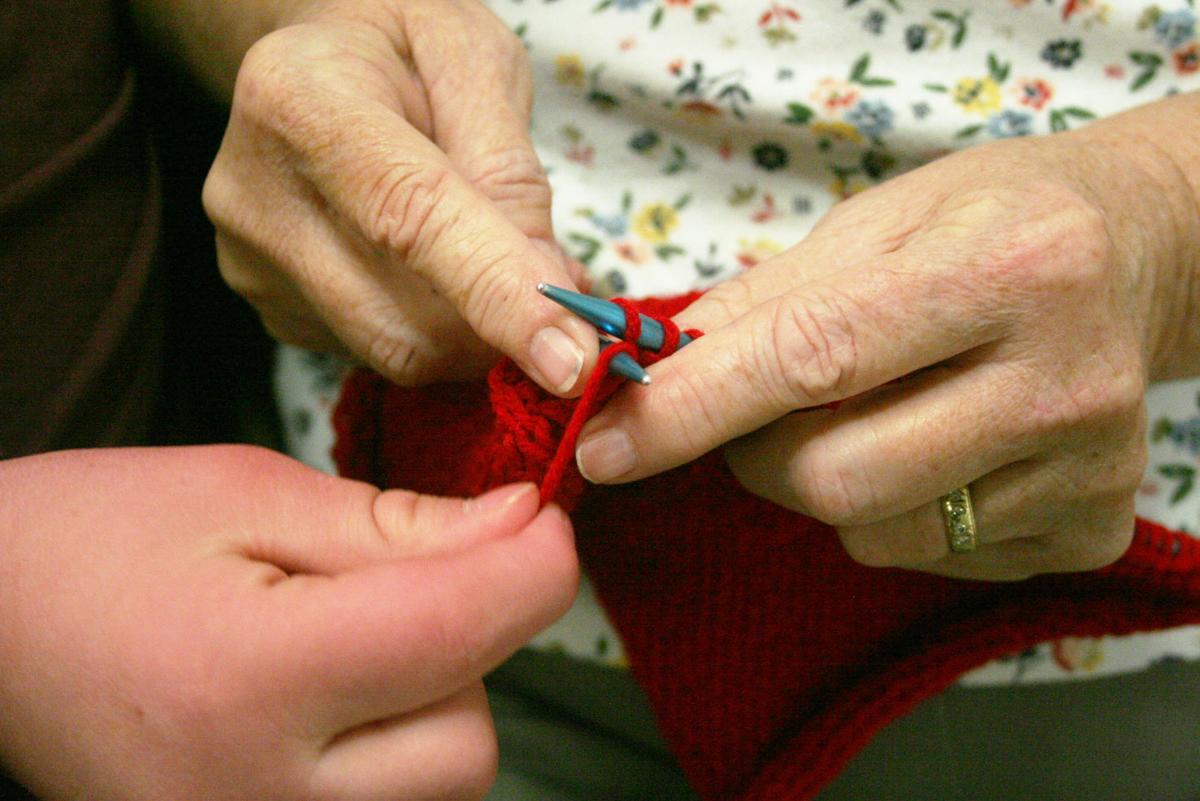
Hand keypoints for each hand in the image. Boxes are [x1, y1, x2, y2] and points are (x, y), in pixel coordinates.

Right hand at [0, 446, 576, 799]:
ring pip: (443, 787)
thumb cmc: (94, 542)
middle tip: (398, 582)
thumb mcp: (244, 493)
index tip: (543, 518)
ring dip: (436, 704)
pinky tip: (336, 701)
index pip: (460, 633)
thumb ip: (395, 525)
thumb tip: (521, 527)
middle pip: (470, 738)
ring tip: (344, 643)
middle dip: (470, 646)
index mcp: (252, 678)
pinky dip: (396, 753)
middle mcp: (260, 799)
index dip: (535, 565)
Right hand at [203, 0, 595, 393]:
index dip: (496, 293)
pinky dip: (438, 331)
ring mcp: (254, 266)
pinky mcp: (273, 312)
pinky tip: (438, 272)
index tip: (569, 359)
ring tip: (495, 258)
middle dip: (502, 327)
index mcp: (300, 101)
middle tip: (556, 287)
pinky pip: (381, 354)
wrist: (316, 64)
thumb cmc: (403, 49)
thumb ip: (512, 170)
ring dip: (475, 332)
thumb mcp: (475, 62)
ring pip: (400, 352)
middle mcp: (256, 196)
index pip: (410, 218)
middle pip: (405, 320)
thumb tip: (549, 290)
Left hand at [575, 121, 1198, 580]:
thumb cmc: (989, 224)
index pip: (811, 357)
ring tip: (867, 415)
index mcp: (1005, 270)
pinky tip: (932, 448)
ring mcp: (1089, 466)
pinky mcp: (1095, 529)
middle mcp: (1062, 378)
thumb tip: (651, 368)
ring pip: (876, 533)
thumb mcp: (877, 221)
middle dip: (755, 458)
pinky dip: (892, 514)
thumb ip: (762, 300)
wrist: (1135, 255)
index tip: (607, 445)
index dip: (691, 410)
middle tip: (759, 415)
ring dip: (824, 486)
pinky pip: (932, 558)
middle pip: (836, 477)